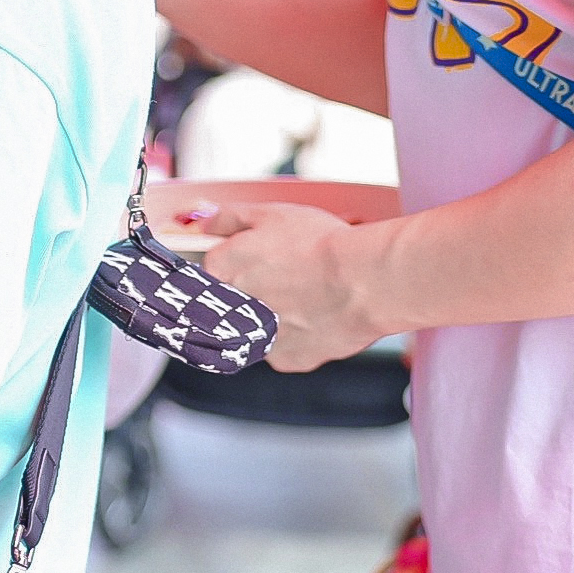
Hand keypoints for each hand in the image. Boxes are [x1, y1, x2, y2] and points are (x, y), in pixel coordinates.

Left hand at [201, 203, 378, 371]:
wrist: (366, 280)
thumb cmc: (321, 245)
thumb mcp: (270, 214)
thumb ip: (229, 218)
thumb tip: (207, 223)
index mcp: (222, 269)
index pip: (212, 269)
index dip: (236, 263)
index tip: (255, 261)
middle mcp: (233, 308)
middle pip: (236, 300)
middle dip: (256, 290)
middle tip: (287, 279)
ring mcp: (259, 337)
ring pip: (260, 326)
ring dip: (277, 315)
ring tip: (308, 297)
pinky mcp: (287, 359)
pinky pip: (287, 348)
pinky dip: (300, 335)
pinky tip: (318, 317)